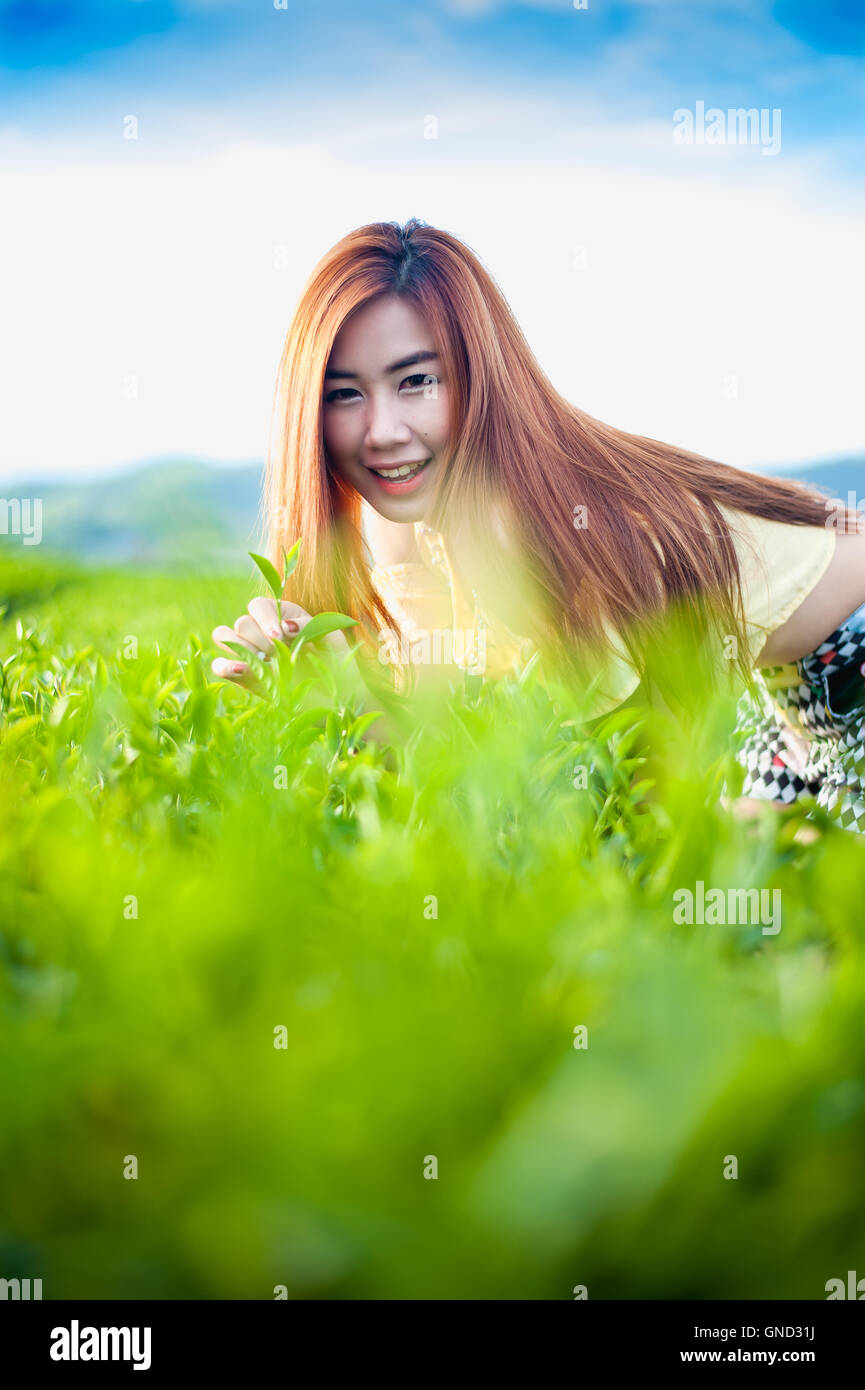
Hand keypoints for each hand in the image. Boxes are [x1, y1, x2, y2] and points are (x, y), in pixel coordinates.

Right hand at [211, 596, 350, 695]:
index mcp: (280, 615)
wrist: (337, 698)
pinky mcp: (243, 677)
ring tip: (262, 663)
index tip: (280, 636)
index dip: (265, 618)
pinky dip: (225, 666)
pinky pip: (219, 666)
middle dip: (257, 638)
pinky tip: (242, 670)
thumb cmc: (337, 663)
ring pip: (223, 636)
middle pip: (241, 622)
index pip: (258, 605)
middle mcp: (261, 631)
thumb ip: (310, 626)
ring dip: (239, 648)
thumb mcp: (332, 639)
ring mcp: (250, 653)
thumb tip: (284, 626)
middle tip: (276, 655)